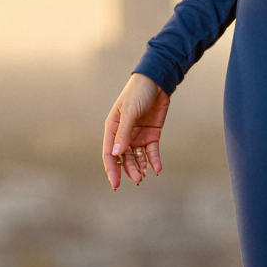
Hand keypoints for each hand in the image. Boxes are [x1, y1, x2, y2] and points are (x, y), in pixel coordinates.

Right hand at [102, 73, 169, 188]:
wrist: (157, 82)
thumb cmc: (138, 93)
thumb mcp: (129, 112)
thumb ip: (123, 133)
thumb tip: (116, 154)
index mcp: (113, 128)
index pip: (109, 153)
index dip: (111, 169)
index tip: (116, 184)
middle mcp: (124, 134)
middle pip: (124, 158)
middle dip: (129, 170)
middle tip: (137, 180)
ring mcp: (138, 135)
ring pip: (137, 157)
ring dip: (140, 167)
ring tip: (145, 176)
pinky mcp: (152, 135)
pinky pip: (152, 152)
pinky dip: (154, 160)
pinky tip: (157, 168)